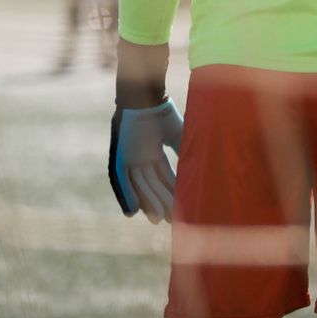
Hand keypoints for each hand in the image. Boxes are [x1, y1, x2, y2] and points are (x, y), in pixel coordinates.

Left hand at [108, 99, 183, 222]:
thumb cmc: (162, 112)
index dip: (171, 192)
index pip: (164, 176)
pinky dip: (126, 195)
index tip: (180, 208)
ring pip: (138, 185)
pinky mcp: (118, 156)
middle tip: (171, 221)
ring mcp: (128, 156)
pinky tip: (133, 212)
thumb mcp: (177, 135)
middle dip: (161, 202)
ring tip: (157, 220)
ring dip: (147, 203)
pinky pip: (121, 180)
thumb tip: (198, 170)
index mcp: (153, 150)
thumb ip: (184, 152)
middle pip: (151, 184)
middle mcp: (140, 156)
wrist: (144, 96)